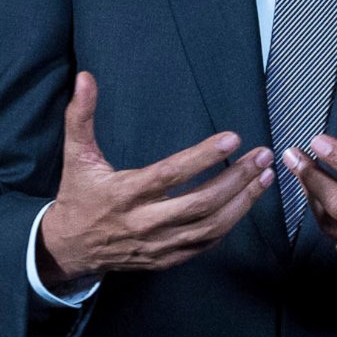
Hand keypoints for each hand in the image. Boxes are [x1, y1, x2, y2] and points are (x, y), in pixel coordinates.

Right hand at [37, 72, 273, 291]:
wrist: (71, 248)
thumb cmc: (79, 196)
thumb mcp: (76, 155)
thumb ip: (81, 116)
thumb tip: (85, 78)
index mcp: (125, 193)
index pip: (171, 174)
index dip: (203, 157)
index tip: (232, 139)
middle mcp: (144, 222)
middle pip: (201, 203)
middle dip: (237, 180)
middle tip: (262, 157)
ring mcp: (158, 244)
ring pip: (210, 227)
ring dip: (243, 202)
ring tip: (265, 178)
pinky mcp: (167, 259)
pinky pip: (206, 244)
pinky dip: (230, 224)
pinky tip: (246, 203)